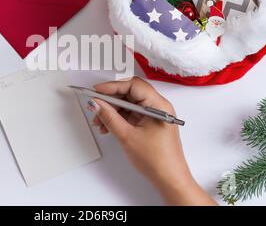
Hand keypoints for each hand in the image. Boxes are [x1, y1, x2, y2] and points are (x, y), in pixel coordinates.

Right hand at [88, 77, 215, 205]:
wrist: (169, 179)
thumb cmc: (157, 160)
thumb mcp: (127, 136)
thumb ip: (109, 117)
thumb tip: (96, 104)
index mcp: (158, 105)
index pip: (133, 85)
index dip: (112, 86)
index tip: (97, 91)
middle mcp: (158, 106)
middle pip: (130, 93)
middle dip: (110, 100)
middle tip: (95, 105)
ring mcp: (155, 114)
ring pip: (129, 104)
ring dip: (112, 110)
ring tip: (100, 121)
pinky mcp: (150, 122)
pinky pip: (132, 113)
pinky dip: (119, 117)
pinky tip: (108, 126)